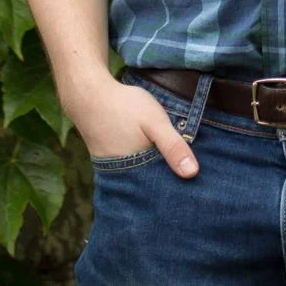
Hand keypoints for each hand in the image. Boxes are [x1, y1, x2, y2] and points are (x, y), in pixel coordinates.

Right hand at [66, 76, 199, 178]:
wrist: (88, 95)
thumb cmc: (124, 108)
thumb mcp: (155, 122)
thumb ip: (173, 146)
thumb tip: (193, 173)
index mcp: (136, 173)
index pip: (162, 192)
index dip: (179, 189)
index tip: (196, 189)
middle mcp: (123, 177)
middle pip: (152, 187)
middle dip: (169, 184)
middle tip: (191, 182)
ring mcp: (114, 169)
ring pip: (142, 177)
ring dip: (156, 173)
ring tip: (176, 168)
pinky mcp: (110, 160)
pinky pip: (132, 168)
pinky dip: (144, 164)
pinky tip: (154, 156)